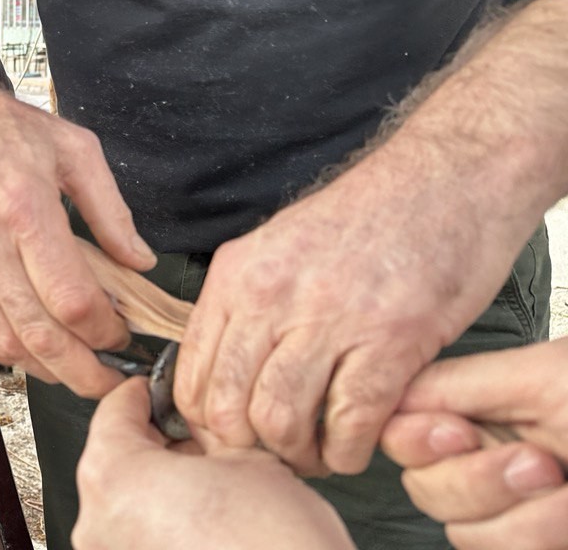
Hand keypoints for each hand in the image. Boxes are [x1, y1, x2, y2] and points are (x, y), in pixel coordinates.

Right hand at [0, 0, 156, 397]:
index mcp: (26, 211)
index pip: (71, 299)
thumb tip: (140, 262)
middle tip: (111, 379)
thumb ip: (111, 209)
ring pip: (5, 343)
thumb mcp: (74, 148)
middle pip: (40, 336)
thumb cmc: (0, 127)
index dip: (106, 330)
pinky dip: (5, 353)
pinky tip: (32, 351)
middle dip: (83, 371)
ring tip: (77, 370)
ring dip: (46, 369)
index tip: (125, 332)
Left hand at [74, 377, 354, 549]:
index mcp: (114, 477)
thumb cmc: (275, 546)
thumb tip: (196, 421)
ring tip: (210, 484)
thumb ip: (206, 429)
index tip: (158, 392)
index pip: (113, 412)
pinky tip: (206, 521)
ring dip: (160, 487)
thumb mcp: (246, 457)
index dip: (144, 394)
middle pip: (116, 460)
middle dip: (157, 445)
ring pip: (127, 502)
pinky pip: (138, 538)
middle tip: (197, 438)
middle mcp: (99, 523)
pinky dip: (163, 524)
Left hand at [174, 147, 522, 475]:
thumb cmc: (366, 218)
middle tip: (274, 455)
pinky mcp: (389, 339)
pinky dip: (349, 452)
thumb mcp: (277, 247)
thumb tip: (218, 374)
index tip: (228, 441)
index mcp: (237, 275)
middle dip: (247, 448)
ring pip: (279, 420)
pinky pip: (349, 422)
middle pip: (227, 406)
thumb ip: (243, 305)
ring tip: (316, 454)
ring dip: (297, 455)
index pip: (190, 375)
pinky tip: (356, 446)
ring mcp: (329, 317)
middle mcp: (271, 296)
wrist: (444, 179)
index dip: (204, 426)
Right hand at [380, 340, 567, 548]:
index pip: (399, 427)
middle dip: (479, 483)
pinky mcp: (529, 535)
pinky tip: (567, 518)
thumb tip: (388, 396)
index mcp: (475, 406)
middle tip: (540, 464)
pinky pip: (498, 549)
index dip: (419, 440)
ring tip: (566, 489)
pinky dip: (542, 538)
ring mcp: (510, 501)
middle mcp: (484, 454)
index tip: (462, 437)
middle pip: (424, 487)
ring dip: (525, 519)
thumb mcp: (542, 376)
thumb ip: (456, 383)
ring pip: (462, 531)